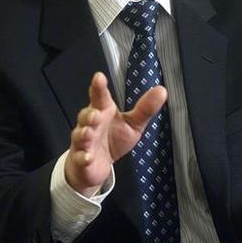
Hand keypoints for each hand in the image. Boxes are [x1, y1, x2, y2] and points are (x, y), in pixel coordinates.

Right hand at [64, 72, 166, 195]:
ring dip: (84, 133)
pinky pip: (80, 158)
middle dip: (89, 114)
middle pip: (86, 115)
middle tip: (96, 114)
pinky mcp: (81, 160)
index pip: (100, 96)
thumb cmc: (113, 139)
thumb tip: (162, 90)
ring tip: (88, 133)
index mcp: (103, 111)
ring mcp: (83, 142)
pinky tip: (87, 157)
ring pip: (80, 135)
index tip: (99, 77)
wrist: (95, 165)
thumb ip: (145, 109)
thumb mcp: (133, 124)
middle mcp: (91, 124)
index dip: (98, 87)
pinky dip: (83, 158)